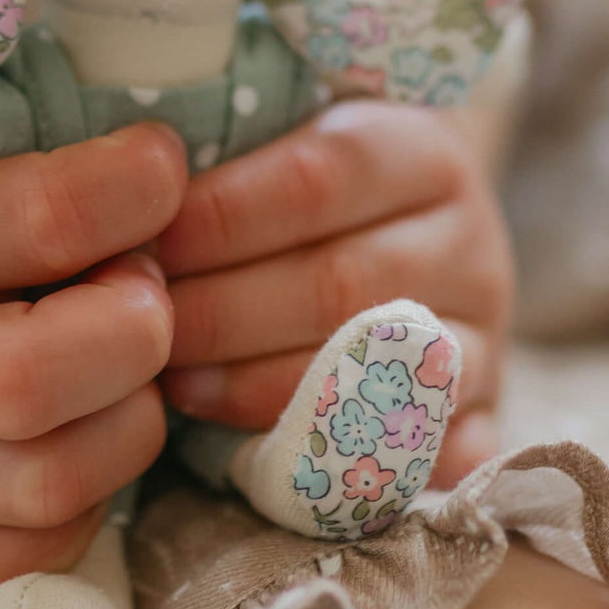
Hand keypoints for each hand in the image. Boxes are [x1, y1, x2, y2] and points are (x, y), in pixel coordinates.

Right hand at [0, 103, 187, 605]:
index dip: (136, 186)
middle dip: (135, 331)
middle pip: (36, 379)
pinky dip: (63, 526)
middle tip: (150, 290)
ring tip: (125, 377)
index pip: (36, 214)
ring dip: (124, 432)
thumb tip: (144, 70)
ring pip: (37, 488)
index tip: (160, 163)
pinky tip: (71, 457)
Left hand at [155, 102, 513, 480]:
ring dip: (253, 387)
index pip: (316, 178)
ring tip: (172, 386)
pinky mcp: (479, 420)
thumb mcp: (292, 144)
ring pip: (369, 372)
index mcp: (422, 153)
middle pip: (338, 282)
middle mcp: (470, 244)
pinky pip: (413, 458)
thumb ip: (232, 160)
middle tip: (137, 331)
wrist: (410, 248)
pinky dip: (336, 465)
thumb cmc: (312, 197)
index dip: (218, 216)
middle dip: (221, 312)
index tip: (140, 244)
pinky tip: (252, 457)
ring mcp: (481, 338)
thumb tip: (126, 187)